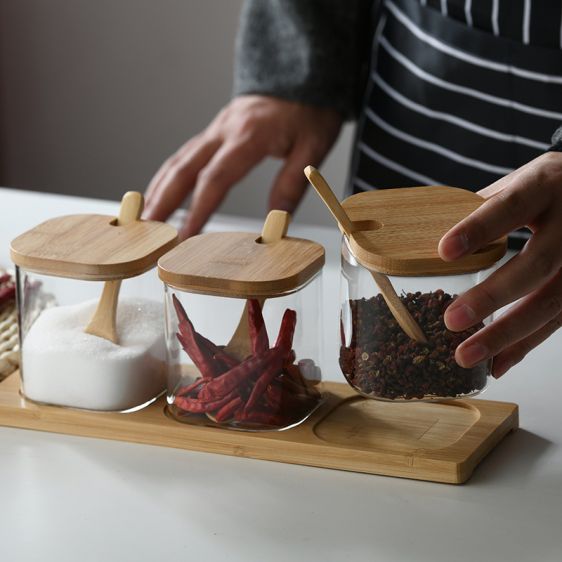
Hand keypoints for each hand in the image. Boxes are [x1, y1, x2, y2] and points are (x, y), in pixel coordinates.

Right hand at [143, 95, 342, 237]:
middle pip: (184, 169)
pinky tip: (160, 192)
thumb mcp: (313, 147)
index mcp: (249, 136)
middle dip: (163, 201)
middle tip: (147, 229)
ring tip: (145, 218)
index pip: (215, 179)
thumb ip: (292, 184)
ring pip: (178, 161)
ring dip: (159, 190)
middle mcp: (224, 131)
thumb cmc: (310, 108)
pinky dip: (168, 176)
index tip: (186, 236)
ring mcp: (216, 129)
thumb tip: (276, 221)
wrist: (301, 71)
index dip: (198, 210)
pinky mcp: (215, 131)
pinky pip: (185, 155)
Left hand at [438, 151, 561, 377]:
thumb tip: (427, 236)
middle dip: (493, 296)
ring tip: (467, 356)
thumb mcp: (519, 182)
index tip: (444, 252)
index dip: (479, 229)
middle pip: (537, 264)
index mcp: (545, 186)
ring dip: (507, 335)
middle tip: (452, 320)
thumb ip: (481, 208)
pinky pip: (557, 321)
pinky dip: (524, 346)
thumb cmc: (547, 189)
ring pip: (552, 301)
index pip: (511, 206)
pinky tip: (497, 364)